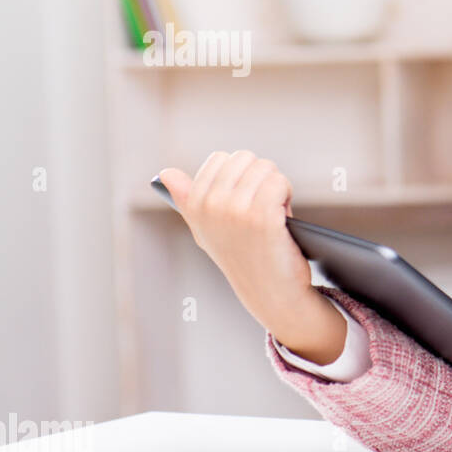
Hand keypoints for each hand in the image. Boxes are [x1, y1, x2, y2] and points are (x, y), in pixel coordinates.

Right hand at [158, 150, 318, 335]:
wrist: (270, 292)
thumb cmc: (244, 257)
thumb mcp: (207, 229)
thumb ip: (188, 200)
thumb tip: (165, 173)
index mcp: (193, 204)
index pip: (220, 158)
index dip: (241, 175)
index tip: (245, 199)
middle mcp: (210, 205)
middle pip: (244, 158)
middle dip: (260, 177)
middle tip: (263, 206)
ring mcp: (234, 210)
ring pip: (265, 167)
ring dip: (276, 186)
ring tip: (274, 213)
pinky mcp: (261, 216)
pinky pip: (278, 181)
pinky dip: (286, 194)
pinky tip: (284, 215)